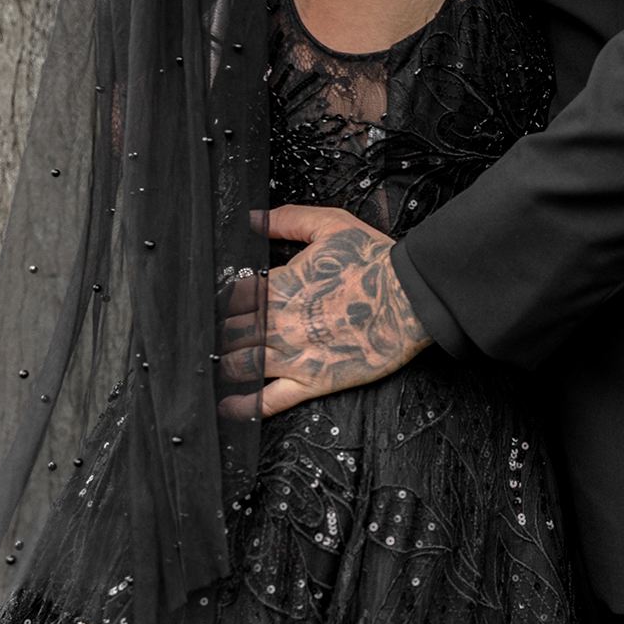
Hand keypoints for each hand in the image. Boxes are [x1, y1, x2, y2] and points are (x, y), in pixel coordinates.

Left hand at [218, 203, 424, 418]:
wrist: (412, 296)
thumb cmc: (376, 261)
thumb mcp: (332, 226)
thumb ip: (288, 219)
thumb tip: (254, 217)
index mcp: (279, 285)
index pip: (230, 296)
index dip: (220, 300)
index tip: (218, 304)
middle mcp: (278, 323)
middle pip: (227, 333)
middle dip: (216, 333)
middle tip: (211, 337)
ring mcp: (293, 355)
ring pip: (239, 366)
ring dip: (223, 366)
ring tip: (216, 366)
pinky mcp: (311, 381)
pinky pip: (267, 401)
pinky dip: (243, 406)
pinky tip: (230, 404)